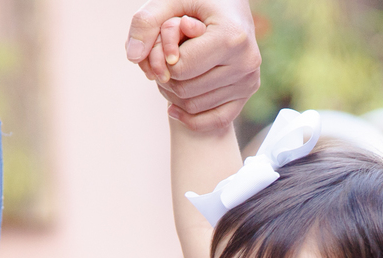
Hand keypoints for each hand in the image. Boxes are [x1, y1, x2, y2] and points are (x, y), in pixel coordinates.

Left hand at [125, 0, 260, 130]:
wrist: (232, 6)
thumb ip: (146, 22)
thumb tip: (133, 57)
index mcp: (231, 36)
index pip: (180, 68)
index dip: (160, 60)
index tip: (161, 45)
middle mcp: (246, 61)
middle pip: (186, 89)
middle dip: (165, 78)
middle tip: (162, 60)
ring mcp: (249, 79)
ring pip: (196, 106)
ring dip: (174, 94)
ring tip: (172, 72)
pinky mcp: (249, 91)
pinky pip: (216, 120)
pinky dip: (191, 118)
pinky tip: (174, 107)